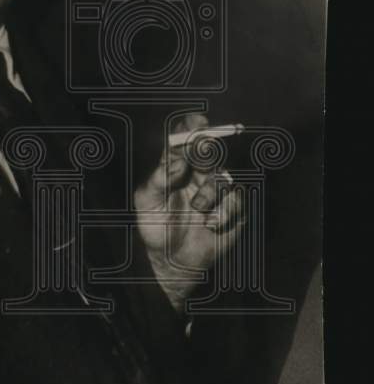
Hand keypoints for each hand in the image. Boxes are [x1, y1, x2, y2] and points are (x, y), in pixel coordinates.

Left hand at [134, 113, 243, 311]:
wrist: (173, 261)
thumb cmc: (155, 228)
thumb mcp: (148, 202)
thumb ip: (159, 179)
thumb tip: (177, 160)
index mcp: (174, 166)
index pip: (184, 138)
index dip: (192, 125)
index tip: (198, 122)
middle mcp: (196, 173)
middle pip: (209, 149)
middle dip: (208, 149)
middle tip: (203, 151)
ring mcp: (216, 189)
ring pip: (222, 177)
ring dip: (210, 194)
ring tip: (198, 211)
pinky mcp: (231, 208)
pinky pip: (235, 200)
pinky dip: (223, 214)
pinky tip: (211, 226)